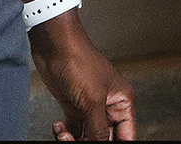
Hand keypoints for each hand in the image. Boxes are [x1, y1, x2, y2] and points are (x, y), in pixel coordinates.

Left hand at [31, 17, 135, 140]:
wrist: (55, 47)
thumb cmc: (80, 63)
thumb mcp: (92, 101)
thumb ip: (98, 128)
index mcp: (122, 102)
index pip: (126, 135)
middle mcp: (109, 107)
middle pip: (105, 138)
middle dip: (89, 142)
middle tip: (74, 140)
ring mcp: (90, 108)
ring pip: (87, 136)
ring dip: (73, 140)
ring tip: (62, 134)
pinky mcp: (74, 108)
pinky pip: (73, 131)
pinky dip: (64, 135)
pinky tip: (58, 127)